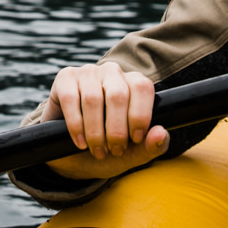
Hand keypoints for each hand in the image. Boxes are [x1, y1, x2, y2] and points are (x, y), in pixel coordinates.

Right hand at [41, 62, 170, 179]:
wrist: (73, 155)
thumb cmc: (108, 148)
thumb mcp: (132, 153)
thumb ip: (152, 146)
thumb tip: (161, 133)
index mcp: (134, 83)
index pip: (142, 88)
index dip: (140, 115)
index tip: (135, 139)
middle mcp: (112, 72)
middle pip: (118, 95)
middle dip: (117, 129)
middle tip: (114, 150)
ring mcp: (88, 72)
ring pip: (93, 99)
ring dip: (95, 131)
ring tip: (97, 150)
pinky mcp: (65, 78)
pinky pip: (70, 99)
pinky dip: (76, 125)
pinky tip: (80, 142)